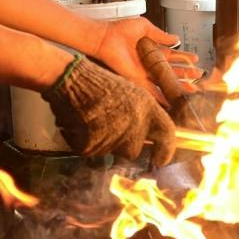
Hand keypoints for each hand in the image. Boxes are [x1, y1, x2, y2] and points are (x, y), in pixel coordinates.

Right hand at [41, 53, 177, 164]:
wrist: (71, 78)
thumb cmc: (99, 83)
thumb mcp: (131, 94)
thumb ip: (144, 116)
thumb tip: (151, 138)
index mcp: (147, 106)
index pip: (167, 134)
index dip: (166, 151)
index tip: (160, 160)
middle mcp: (135, 122)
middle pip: (133, 151)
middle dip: (122, 147)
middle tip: (109, 132)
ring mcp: (114, 134)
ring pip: (110, 153)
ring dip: (102, 144)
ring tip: (92, 122)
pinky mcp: (93, 143)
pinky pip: (90, 153)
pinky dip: (83, 143)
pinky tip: (79, 125)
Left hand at [91, 15, 198, 100]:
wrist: (105, 37)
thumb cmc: (120, 30)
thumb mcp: (145, 27)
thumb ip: (160, 35)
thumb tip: (175, 39)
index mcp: (152, 49)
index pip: (172, 56)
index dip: (184, 57)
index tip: (195, 59)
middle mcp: (149, 62)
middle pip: (171, 70)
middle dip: (185, 73)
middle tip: (198, 75)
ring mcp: (144, 72)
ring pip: (164, 80)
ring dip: (178, 85)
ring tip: (191, 88)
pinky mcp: (136, 79)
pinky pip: (151, 90)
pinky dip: (160, 96)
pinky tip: (171, 100)